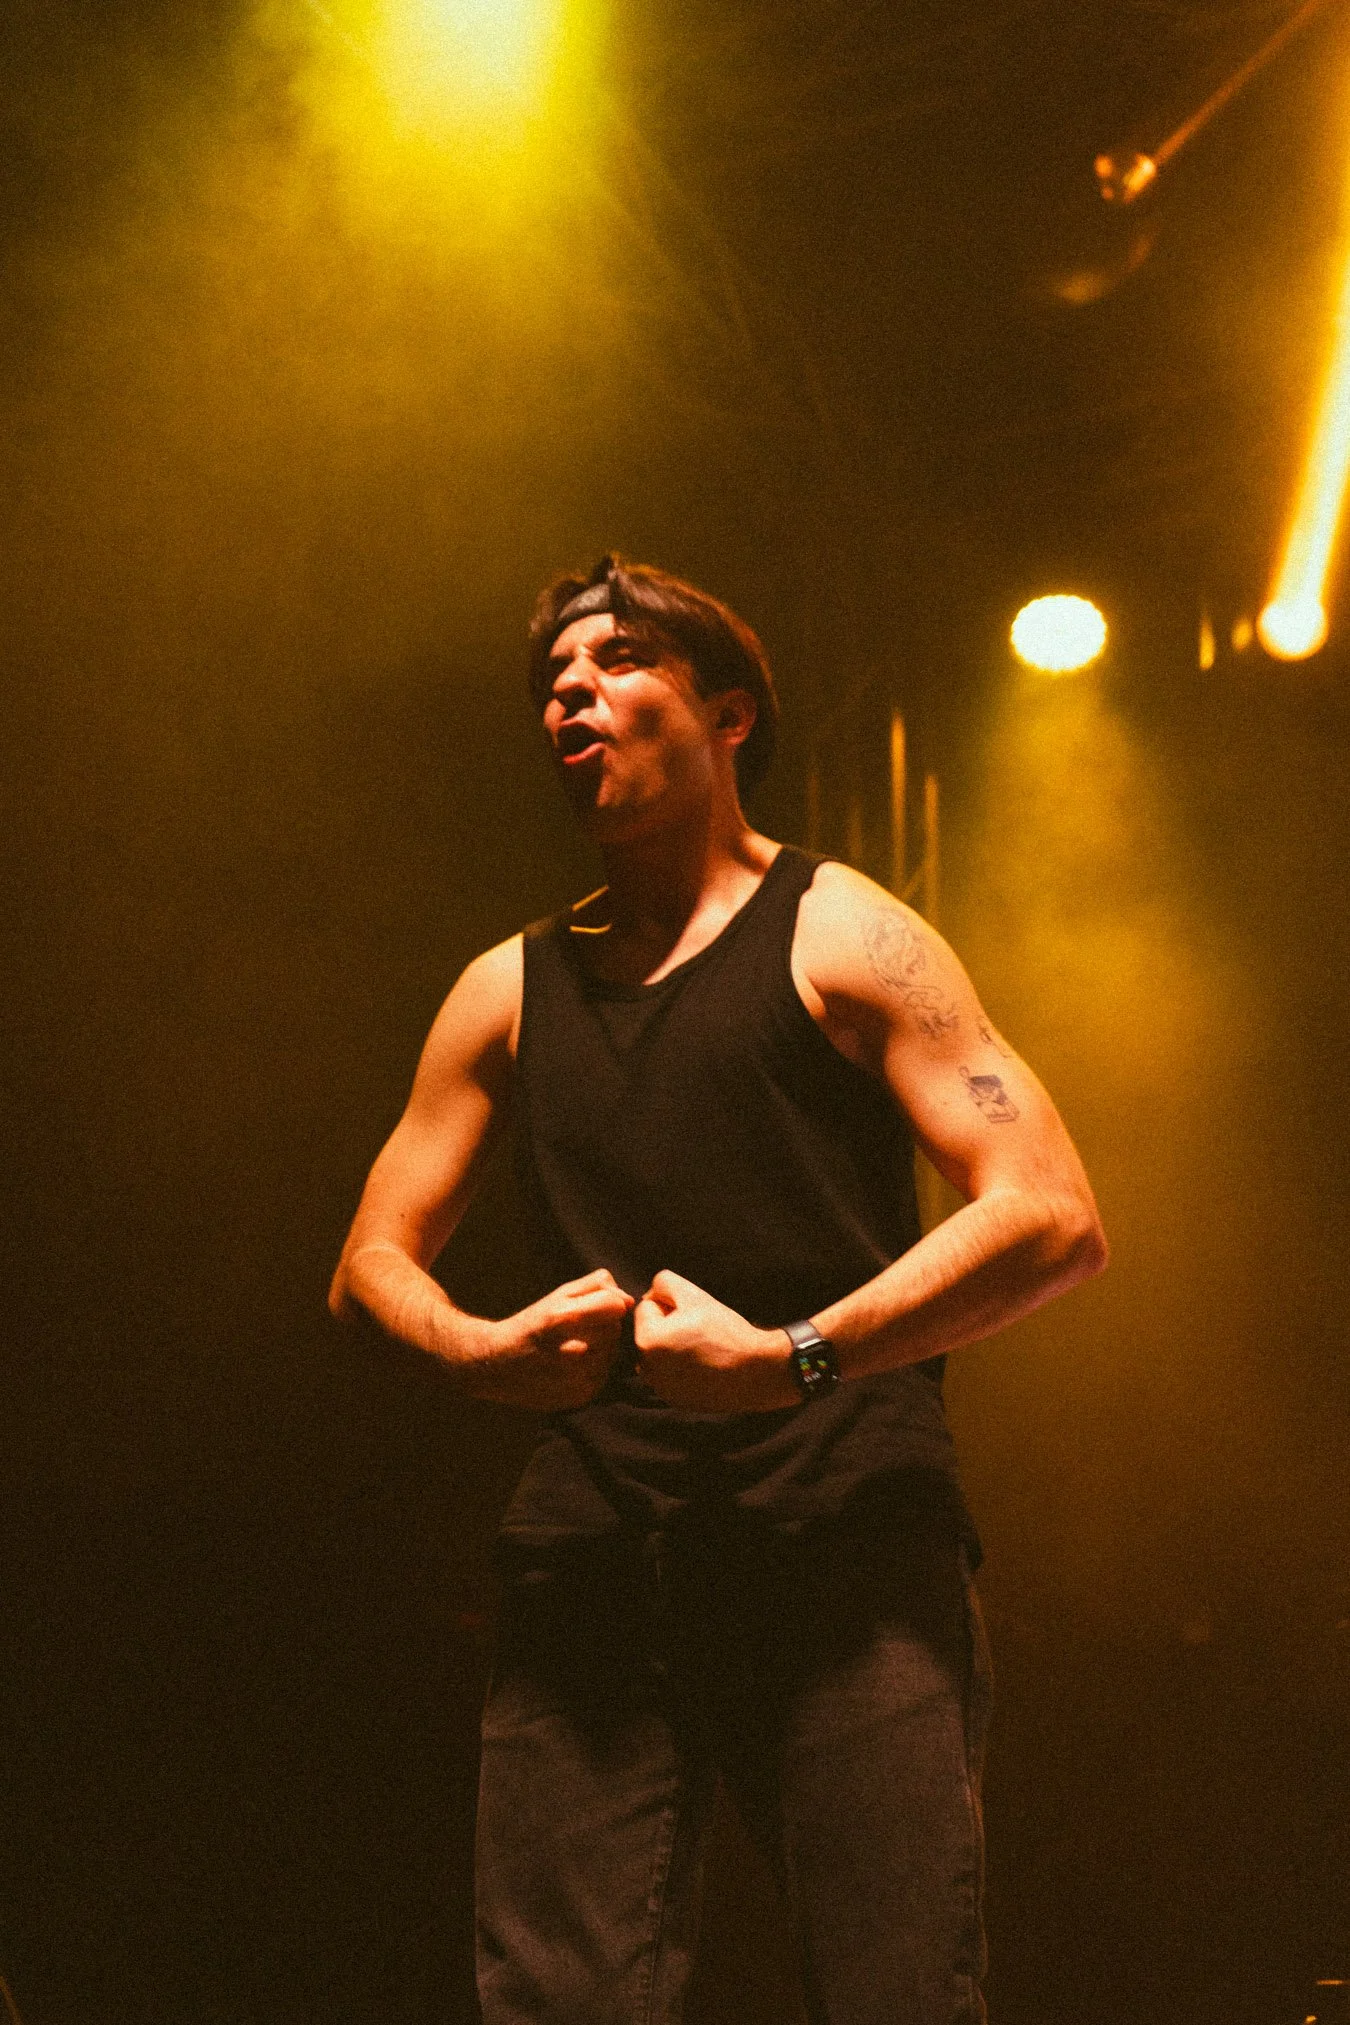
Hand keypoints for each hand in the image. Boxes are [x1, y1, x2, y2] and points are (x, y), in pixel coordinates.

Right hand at [474, 1269, 633, 1409]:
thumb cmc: (531, 1325)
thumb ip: (596, 1286)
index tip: (595, 1308)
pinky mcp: (580, 1396)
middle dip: (603, 1325)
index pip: (616, 1306)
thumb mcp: (557, 1296)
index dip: (610, 1305)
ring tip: (574, 1347)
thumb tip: (629, 1300)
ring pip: (612, 1352)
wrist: (498, 1366)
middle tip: (579, 1329)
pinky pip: (604, 1375)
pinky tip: (572, 1366)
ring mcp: (577, 1377)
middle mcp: (572, 1350)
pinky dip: (594, 1369)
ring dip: (601, 1348)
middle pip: (615, 1329)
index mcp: (563, 1318)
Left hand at [633, 1270, 797, 1412]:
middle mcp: (647, 1367)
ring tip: (702, 1348)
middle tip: (699, 1331)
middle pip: (650, 1331)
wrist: (754, 1373)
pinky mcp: (673, 1399)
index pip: (647, 1307)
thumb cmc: (725, 1333)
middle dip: (668, 1326)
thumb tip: (651, 1295)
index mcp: (647, 1340)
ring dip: (672, 1346)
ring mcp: (659, 1386)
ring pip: (659, 1352)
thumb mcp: (694, 1295)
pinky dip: (680, 1367)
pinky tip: (703, 1365)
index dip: (671, 1304)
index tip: (693, 1315)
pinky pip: (668, 1373)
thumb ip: (664, 1282)